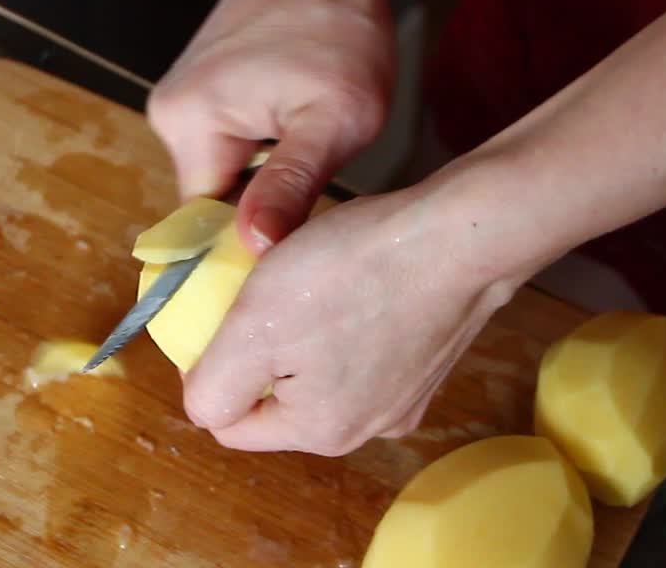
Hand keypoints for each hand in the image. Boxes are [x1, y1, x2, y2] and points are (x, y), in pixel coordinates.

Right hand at [147, 0, 393, 252]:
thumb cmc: (338, 26)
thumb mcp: (333, 120)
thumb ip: (290, 186)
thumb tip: (253, 247)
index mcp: (192, 124)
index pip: (202, 226)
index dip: (245, 247)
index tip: (289, 253)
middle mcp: (172, 114)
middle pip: (210, 203)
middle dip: (262, 206)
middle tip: (316, 182)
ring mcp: (184, 100)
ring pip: (223, 175)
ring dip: (267, 176)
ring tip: (310, 142)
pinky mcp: (203, 90)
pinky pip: (227, 146)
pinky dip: (263, 150)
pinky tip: (295, 124)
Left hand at [180, 162, 552, 454]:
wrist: (460, 234)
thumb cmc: (352, 273)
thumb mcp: (254, 326)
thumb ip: (216, 384)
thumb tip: (204, 409)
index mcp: (319, 431)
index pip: (231, 421)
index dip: (212, 366)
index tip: (222, 311)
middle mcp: (367, 428)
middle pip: (279, 397)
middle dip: (262, 348)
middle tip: (262, 288)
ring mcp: (406, 395)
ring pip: (321, 370)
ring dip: (304, 330)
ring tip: (310, 276)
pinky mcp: (430, 359)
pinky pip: (364, 348)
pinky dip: (350, 317)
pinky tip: (356, 278)